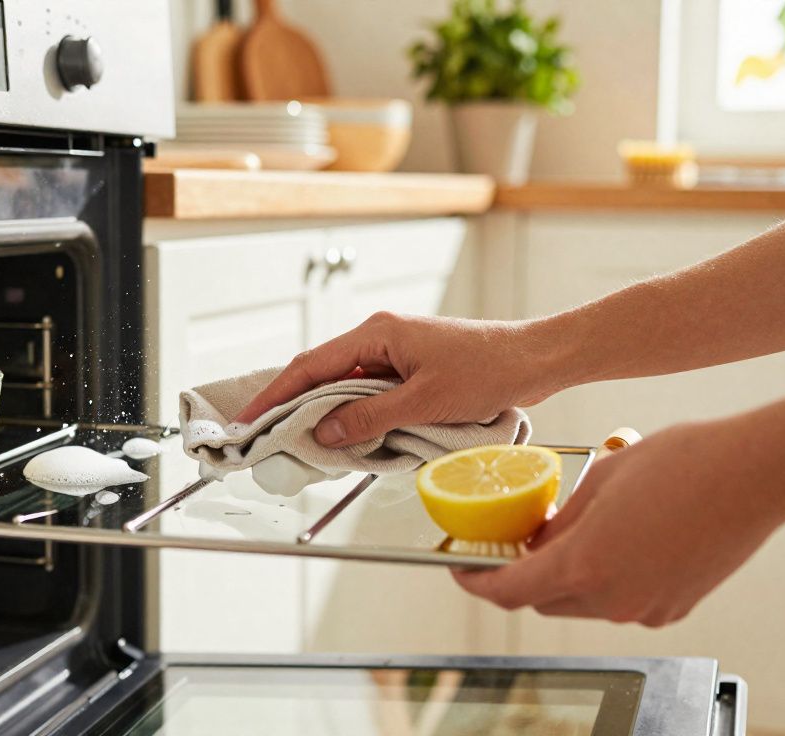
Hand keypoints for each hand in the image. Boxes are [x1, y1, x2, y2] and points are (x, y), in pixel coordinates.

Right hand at [234, 312, 563, 446]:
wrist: (535, 359)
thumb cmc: (488, 370)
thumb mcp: (423, 402)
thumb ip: (369, 418)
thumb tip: (324, 432)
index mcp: (377, 334)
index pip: (310, 366)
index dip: (275, 396)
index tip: (249, 420)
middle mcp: (380, 336)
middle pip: (321, 373)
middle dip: (292, 405)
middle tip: (266, 436)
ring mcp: (395, 350)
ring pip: (345, 384)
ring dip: (325, 412)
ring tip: (299, 441)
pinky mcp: (411, 366)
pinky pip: (369, 389)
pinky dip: (353, 412)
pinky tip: (347, 435)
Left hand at [453, 419, 784, 625]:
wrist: (758, 473)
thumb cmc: (685, 461)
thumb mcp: (603, 477)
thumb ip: (562, 517)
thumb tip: (538, 536)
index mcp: (586, 565)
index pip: (508, 590)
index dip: (476, 582)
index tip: (461, 568)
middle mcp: (614, 599)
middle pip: (543, 599)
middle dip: (521, 574)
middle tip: (515, 541)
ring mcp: (647, 608)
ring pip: (583, 602)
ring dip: (566, 575)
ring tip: (570, 531)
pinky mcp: (675, 606)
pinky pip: (621, 600)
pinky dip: (605, 578)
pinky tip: (617, 539)